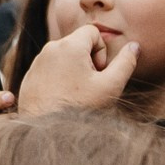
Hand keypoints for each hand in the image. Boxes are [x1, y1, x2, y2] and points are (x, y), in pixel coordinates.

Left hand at [15, 24, 137, 114]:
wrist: (45, 132)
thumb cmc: (78, 108)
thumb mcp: (110, 86)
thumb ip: (126, 63)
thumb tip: (134, 46)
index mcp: (69, 45)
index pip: (92, 32)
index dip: (101, 51)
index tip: (98, 72)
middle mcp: (50, 49)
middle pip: (77, 44)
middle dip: (88, 62)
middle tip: (89, 86)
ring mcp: (37, 63)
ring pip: (63, 58)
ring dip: (74, 71)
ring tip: (75, 94)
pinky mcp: (30, 77)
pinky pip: (50, 70)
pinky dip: (59, 80)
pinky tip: (62, 99)